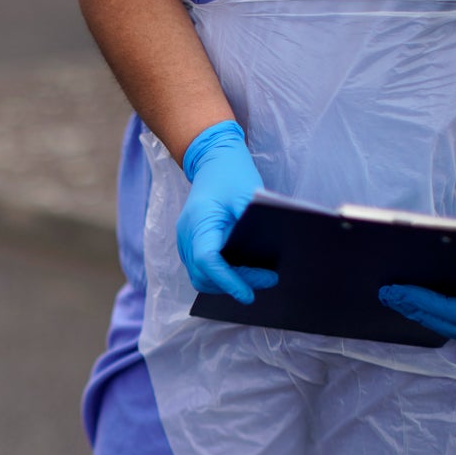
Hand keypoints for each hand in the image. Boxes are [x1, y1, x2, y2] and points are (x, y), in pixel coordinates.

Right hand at [176, 120, 275, 303]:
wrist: (211, 159)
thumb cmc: (231, 174)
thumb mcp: (249, 196)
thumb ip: (255, 227)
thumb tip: (270, 258)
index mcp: (199, 222)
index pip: (208, 261)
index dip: (228, 281)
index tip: (248, 295)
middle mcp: (186, 235)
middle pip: (203, 275)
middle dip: (234, 284)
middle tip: (269, 280)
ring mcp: (185, 241)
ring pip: (200, 277)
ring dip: (226, 283)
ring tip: (258, 278)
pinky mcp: (191, 243)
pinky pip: (201, 269)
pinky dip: (221, 276)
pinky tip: (244, 271)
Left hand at [378, 209, 455, 345]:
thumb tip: (424, 247)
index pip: (452, 310)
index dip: (421, 300)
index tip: (395, 290)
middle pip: (443, 322)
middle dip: (411, 307)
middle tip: (385, 293)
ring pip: (441, 326)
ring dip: (414, 312)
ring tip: (390, 298)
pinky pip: (446, 324)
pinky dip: (426, 313)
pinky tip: (406, 301)